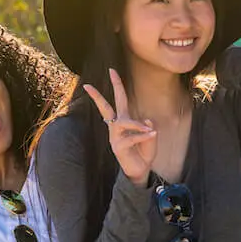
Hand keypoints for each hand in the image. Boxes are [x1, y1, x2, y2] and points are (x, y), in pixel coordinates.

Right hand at [83, 69, 157, 184]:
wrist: (140, 170)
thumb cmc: (144, 152)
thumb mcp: (150, 136)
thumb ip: (148, 127)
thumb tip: (146, 120)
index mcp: (124, 121)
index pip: (119, 100)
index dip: (116, 85)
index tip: (111, 70)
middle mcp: (117, 127)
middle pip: (106, 108)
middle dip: (97, 96)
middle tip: (87, 85)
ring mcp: (115, 137)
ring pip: (124, 123)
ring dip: (137, 125)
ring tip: (151, 131)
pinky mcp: (118, 147)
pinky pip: (132, 137)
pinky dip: (144, 136)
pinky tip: (153, 136)